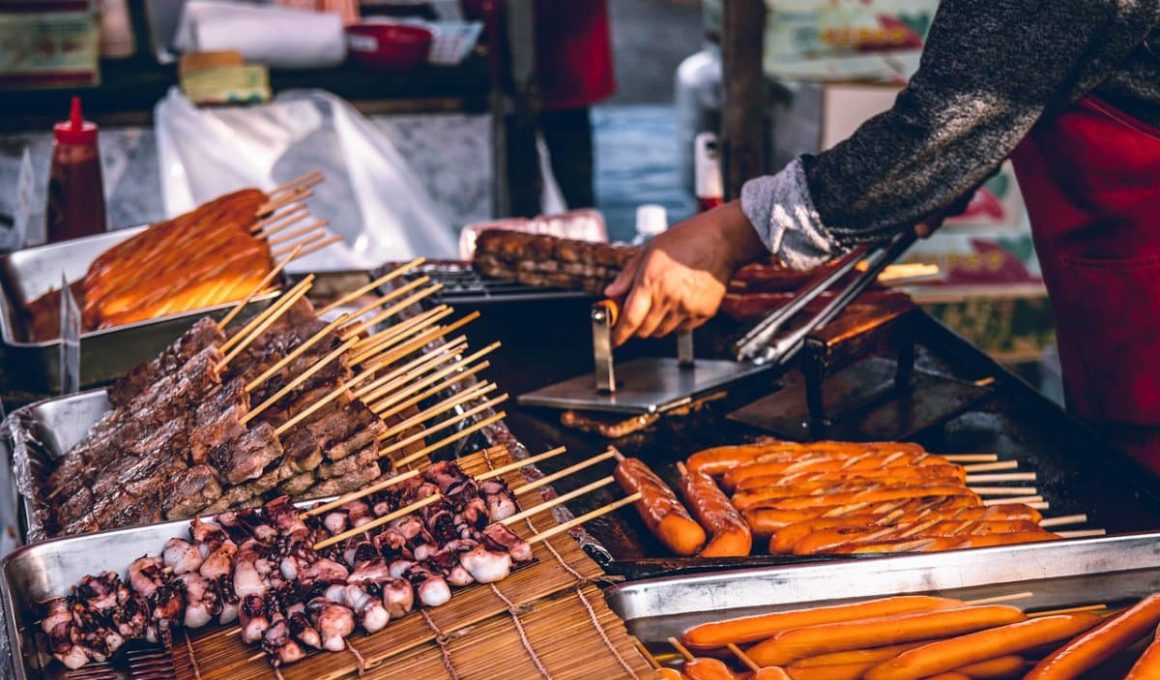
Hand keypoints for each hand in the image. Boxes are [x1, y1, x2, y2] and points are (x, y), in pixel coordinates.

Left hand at [604, 200, 766, 346]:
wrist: (722, 240)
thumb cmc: (686, 239)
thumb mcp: (648, 250)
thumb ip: (627, 275)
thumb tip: (611, 293)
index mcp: (650, 282)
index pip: (629, 320)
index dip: (618, 334)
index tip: (613, 339)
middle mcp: (668, 299)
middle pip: (644, 331)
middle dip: (636, 327)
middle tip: (637, 314)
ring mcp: (687, 308)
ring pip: (662, 331)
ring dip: (656, 324)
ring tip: (663, 302)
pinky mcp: (704, 313)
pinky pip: (683, 328)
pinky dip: (676, 322)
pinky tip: (680, 302)